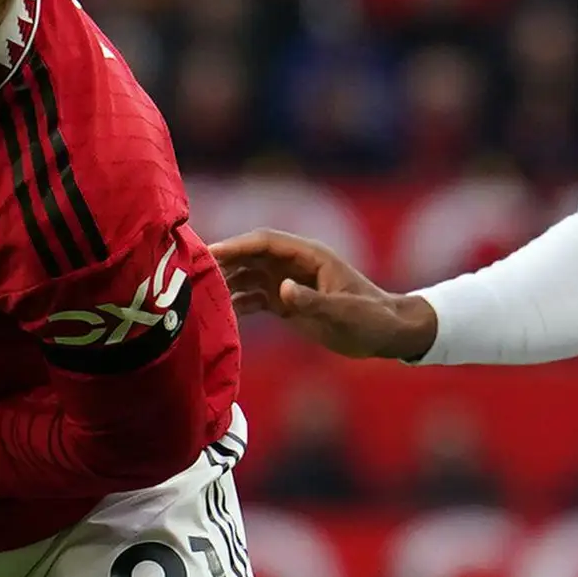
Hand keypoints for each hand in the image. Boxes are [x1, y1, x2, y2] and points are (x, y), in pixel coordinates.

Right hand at [210, 230, 437, 361]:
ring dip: (225, 284)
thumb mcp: (344, 312)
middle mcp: (294, 265)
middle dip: (222, 263)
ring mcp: (289, 282)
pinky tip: (218, 315)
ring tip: (198, 296)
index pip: (265, 242)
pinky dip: (236, 304)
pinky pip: (254, 298)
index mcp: (309, 256)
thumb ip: (312, 302)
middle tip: (190, 274)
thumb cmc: (372, 319)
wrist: (387, 334)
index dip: (236, 246)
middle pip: (250, 256)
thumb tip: (281, 291)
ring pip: (248, 277)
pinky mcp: (287, 302)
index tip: (209, 254)